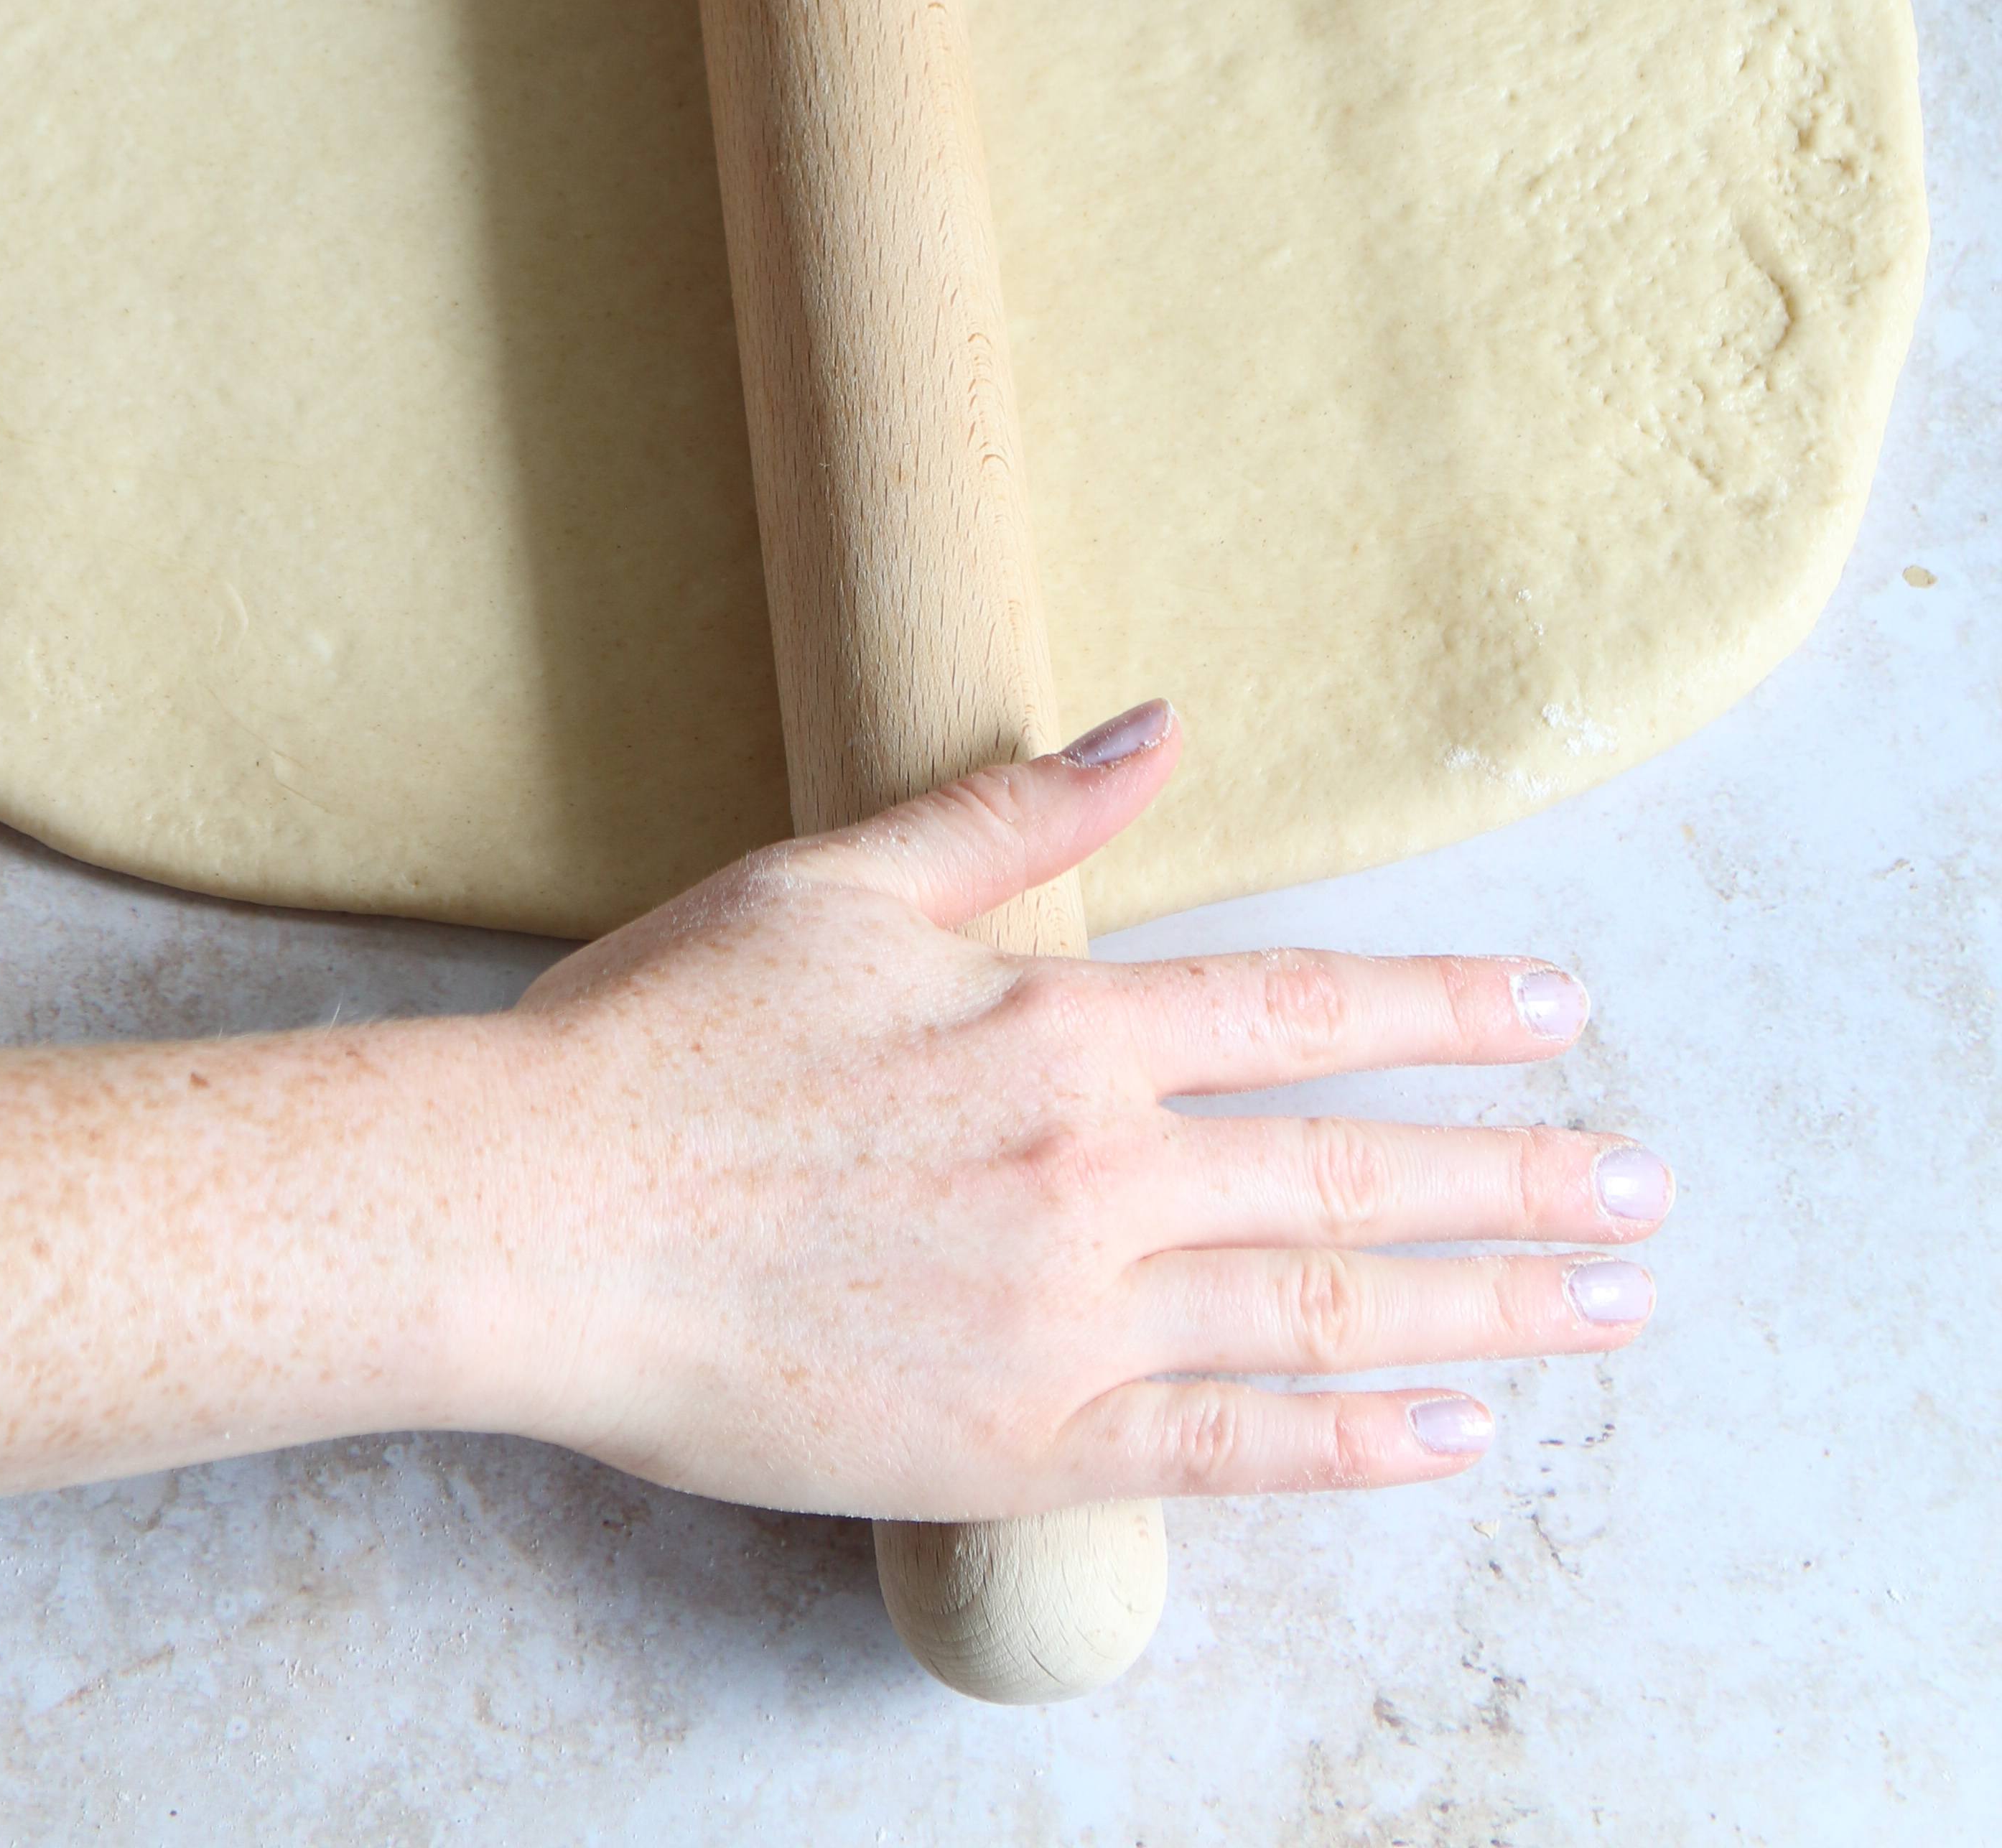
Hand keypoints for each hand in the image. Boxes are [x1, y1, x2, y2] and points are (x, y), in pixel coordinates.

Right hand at [482, 706, 1668, 1515]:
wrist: (527, 1222)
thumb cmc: (662, 1040)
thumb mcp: (836, 885)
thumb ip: (1012, 817)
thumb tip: (1152, 725)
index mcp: (1052, 1026)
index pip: (1303, 1010)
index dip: (1447, 1010)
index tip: (1561, 1014)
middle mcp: (1088, 1173)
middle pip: (1352, 1171)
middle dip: (1521, 1178)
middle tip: (1648, 1191)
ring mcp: (1064, 1320)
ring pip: (1323, 1309)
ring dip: (1488, 1308)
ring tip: (1606, 1306)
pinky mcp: (1017, 1446)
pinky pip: (1227, 1451)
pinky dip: (1351, 1447)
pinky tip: (1451, 1437)